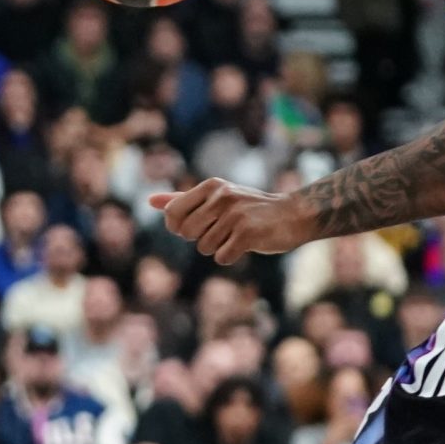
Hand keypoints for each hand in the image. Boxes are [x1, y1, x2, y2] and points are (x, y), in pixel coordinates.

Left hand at [148, 178, 316, 263]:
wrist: (294, 214)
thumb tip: (150, 201)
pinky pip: (222, 257)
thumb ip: (183, 200)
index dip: (179, 227)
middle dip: (200, 239)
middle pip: (186, 233)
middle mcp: (221, 196)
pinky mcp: (248, 233)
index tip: (198, 226)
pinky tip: (247, 244)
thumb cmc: (250, 209)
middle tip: (223, 230)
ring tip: (237, 235)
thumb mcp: (217, 198)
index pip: (172, 213)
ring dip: (218, 247)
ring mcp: (235, 214)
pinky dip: (231, 256)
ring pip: (204, 247)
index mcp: (211, 186)